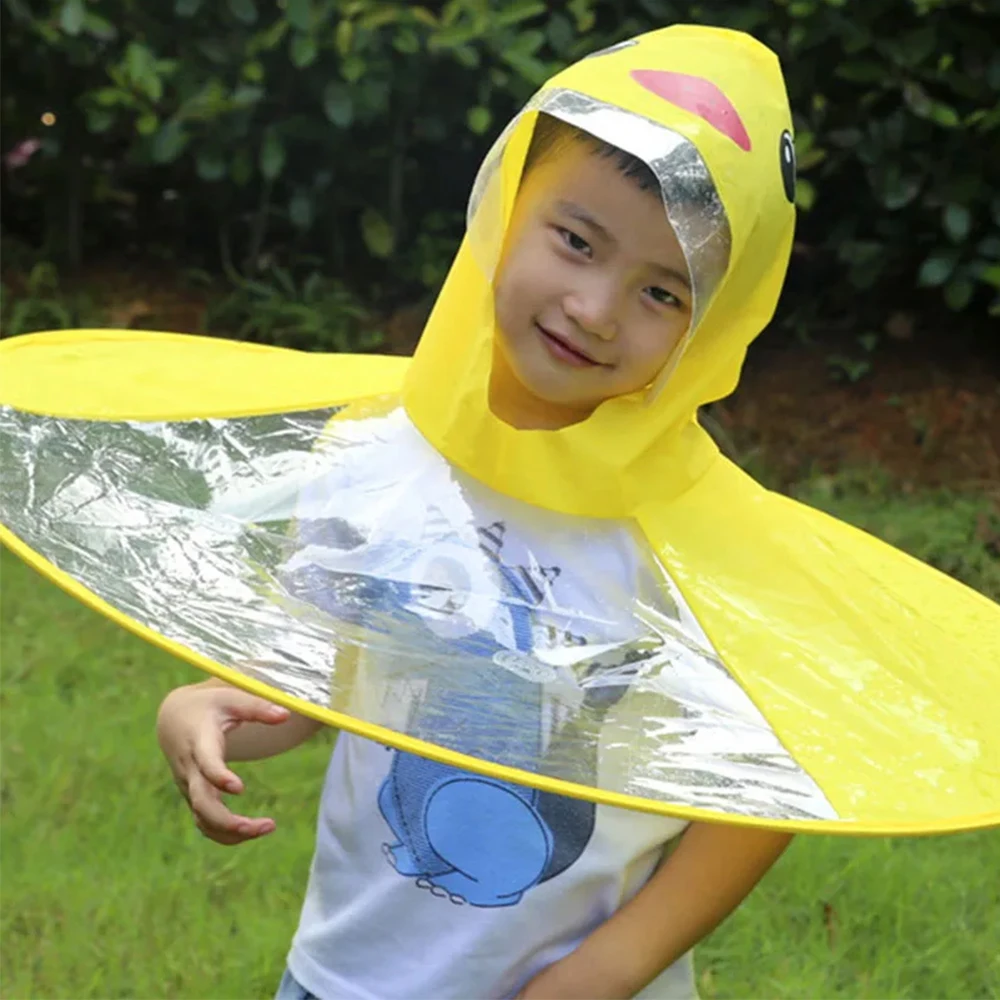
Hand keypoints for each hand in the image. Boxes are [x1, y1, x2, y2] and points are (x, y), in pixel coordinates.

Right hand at [157, 683, 289, 844]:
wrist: (175, 719)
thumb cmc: (209, 707)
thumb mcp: (231, 699)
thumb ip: (258, 707)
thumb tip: (286, 715)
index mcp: (199, 742)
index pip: (205, 763)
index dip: (218, 776)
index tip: (239, 788)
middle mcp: (190, 769)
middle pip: (201, 803)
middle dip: (229, 820)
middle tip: (265, 825)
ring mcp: (190, 787)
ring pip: (203, 819)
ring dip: (232, 832)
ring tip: (268, 828)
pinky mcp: (194, 797)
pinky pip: (205, 823)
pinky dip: (226, 834)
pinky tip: (254, 831)